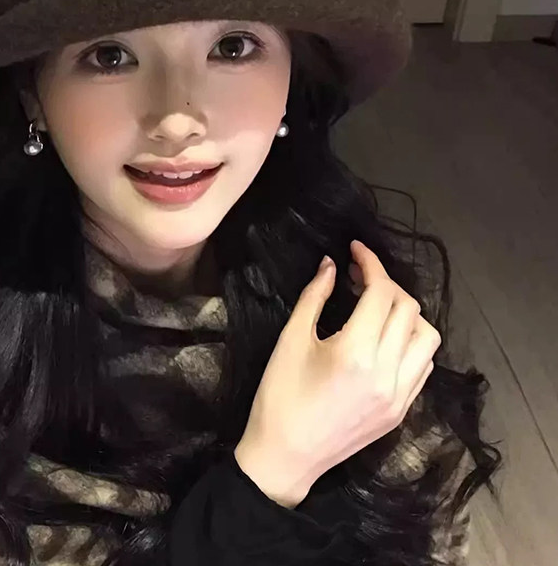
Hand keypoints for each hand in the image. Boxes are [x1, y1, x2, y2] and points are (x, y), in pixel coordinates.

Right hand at [234, 240, 440, 507]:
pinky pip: (423, 365)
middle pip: (408, 309)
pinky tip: (386, 337)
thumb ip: (314, 296)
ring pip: (427, 336)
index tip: (354, 249)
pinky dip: (412, 341)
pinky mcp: (402, 410)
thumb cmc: (279, 395)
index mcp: (356, 352)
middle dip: (385, 283)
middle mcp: (387, 372)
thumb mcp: (290, 340)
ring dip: (406, 312)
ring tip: (377, 306)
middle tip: (357, 276)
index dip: (370, 263)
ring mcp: (400, 395)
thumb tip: (331, 264)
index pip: (381, 292)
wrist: (285, 456)